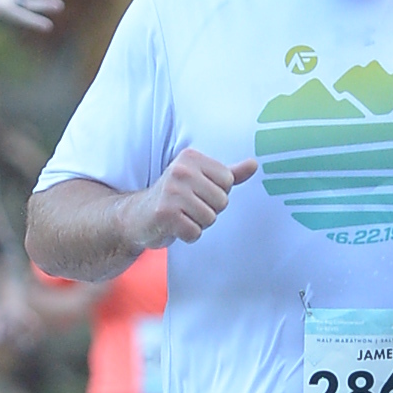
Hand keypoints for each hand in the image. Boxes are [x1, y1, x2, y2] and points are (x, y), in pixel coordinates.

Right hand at [140, 146, 255, 246]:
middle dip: (209, 211)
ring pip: (210, 218)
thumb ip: (229, 174)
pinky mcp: (164, 213)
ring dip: (198, 224)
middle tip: (188, 208)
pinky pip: (194, 232)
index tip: (197, 194)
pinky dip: (187, 235)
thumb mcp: (201, 180)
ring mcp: (171, 191)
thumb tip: (254, 165)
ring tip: (182, 217)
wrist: (138, 215)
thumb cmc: (175, 198)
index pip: (228, 182)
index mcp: (191, 157)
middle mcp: (180, 170)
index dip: (217, 194)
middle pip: (222, 201)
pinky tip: (174, 227)